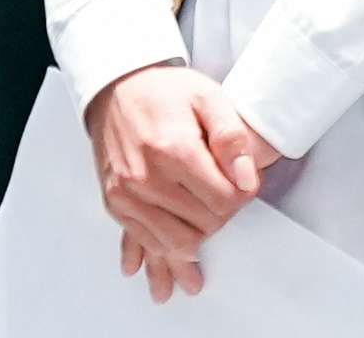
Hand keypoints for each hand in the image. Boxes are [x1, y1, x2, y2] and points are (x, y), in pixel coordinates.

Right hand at [82, 62, 283, 298]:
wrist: (118, 87)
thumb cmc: (165, 91)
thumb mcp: (209, 98)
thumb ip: (232, 138)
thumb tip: (248, 180)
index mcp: (174, 151)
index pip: (222, 200)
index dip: (242, 197)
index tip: (246, 186)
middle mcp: (146, 179)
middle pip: (199, 226)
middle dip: (221, 220)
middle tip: (229, 204)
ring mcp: (127, 194)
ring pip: (169, 243)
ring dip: (189, 252)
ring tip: (198, 271)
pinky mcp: (115, 202)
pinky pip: (138, 240)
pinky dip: (153, 258)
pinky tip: (161, 277)